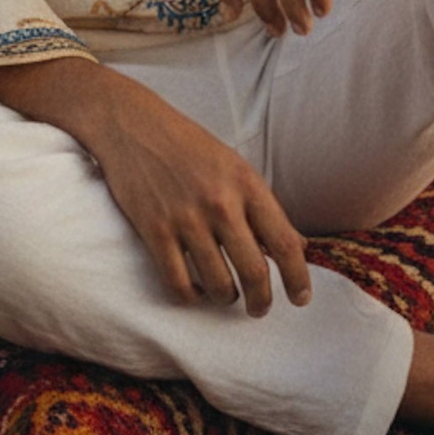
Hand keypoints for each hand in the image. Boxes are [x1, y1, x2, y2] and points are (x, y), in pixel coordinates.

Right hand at [86, 82, 311, 315]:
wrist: (133, 125)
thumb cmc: (189, 146)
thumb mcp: (235, 166)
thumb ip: (263, 207)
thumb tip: (299, 247)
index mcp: (246, 183)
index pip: (285, 243)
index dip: (298, 279)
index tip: (300, 299)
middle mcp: (220, 203)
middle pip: (254, 272)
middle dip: (262, 301)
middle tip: (260, 309)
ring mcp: (185, 218)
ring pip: (219, 284)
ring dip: (227, 298)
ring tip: (227, 294)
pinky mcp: (154, 231)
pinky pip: (179, 284)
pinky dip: (192, 297)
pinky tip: (197, 290)